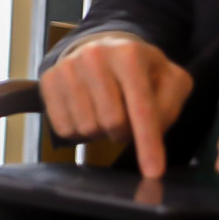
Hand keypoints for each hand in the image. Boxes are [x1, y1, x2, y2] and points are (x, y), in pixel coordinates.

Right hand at [40, 34, 192, 177]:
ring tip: (105, 113)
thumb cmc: (141, 69)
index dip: (149, 144)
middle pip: (112, 122)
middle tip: (127, 121)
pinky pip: (63, 127)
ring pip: (86, 127)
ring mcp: (66, 67)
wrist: (101, 46)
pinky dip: (79, 131)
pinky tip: (86, 113)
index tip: (154, 173)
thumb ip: (169, 105)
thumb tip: (151, 133)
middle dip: (124, 132)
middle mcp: (94, 56)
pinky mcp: (47, 80)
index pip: (141, 108)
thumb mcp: (171, 80)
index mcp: (129, 55)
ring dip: (101, 131)